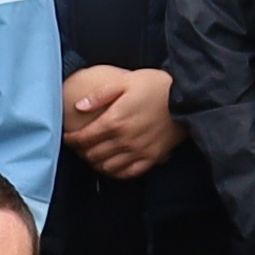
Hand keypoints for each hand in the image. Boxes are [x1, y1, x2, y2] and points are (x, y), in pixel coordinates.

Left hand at [59, 63, 175, 180]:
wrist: (187, 99)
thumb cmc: (156, 86)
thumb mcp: (125, 81)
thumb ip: (100, 95)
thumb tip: (79, 106)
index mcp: (114, 121)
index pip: (84, 138)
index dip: (71, 140)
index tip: (67, 137)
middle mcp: (124, 140)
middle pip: (93, 154)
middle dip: (82, 151)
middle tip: (79, 146)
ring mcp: (138, 151)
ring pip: (107, 167)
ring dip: (96, 163)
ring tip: (94, 155)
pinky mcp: (151, 158)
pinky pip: (128, 173)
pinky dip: (116, 172)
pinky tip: (112, 166)